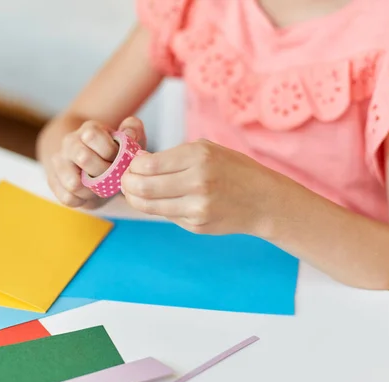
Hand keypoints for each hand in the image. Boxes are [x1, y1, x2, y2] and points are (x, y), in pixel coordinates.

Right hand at [43, 116, 146, 208]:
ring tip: (100, 188)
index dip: (111, 152)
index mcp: (89, 130)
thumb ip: (132, 130)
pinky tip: (88, 194)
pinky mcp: (53, 180)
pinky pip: (67, 198)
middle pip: (83, 158)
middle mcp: (70, 142)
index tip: (119, 160)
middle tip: (112, 177)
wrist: (91, 166)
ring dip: (92, 190)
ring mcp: (59, 161)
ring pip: (73, 182)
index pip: (93, 135)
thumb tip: (129, 134)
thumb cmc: (113, 154)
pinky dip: (82, 201)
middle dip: (104, 173)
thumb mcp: (127, 140)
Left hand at [121, 139, 280, 234]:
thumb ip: (173, 157)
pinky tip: (159, 200)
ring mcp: (197, 208)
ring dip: (134, 198)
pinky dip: (156, 207)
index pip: (148, 165)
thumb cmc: (233, 170)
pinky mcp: (197, 225)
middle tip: (125, 180)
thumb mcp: (207, 150)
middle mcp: (198, 182)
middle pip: (144, 187)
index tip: (131, 165)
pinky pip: (165, 215)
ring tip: (134, 191)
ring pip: (149, 205)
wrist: (263, 201)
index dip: (132, 166)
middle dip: (127, 183)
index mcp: (200, 158)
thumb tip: (137, 163)